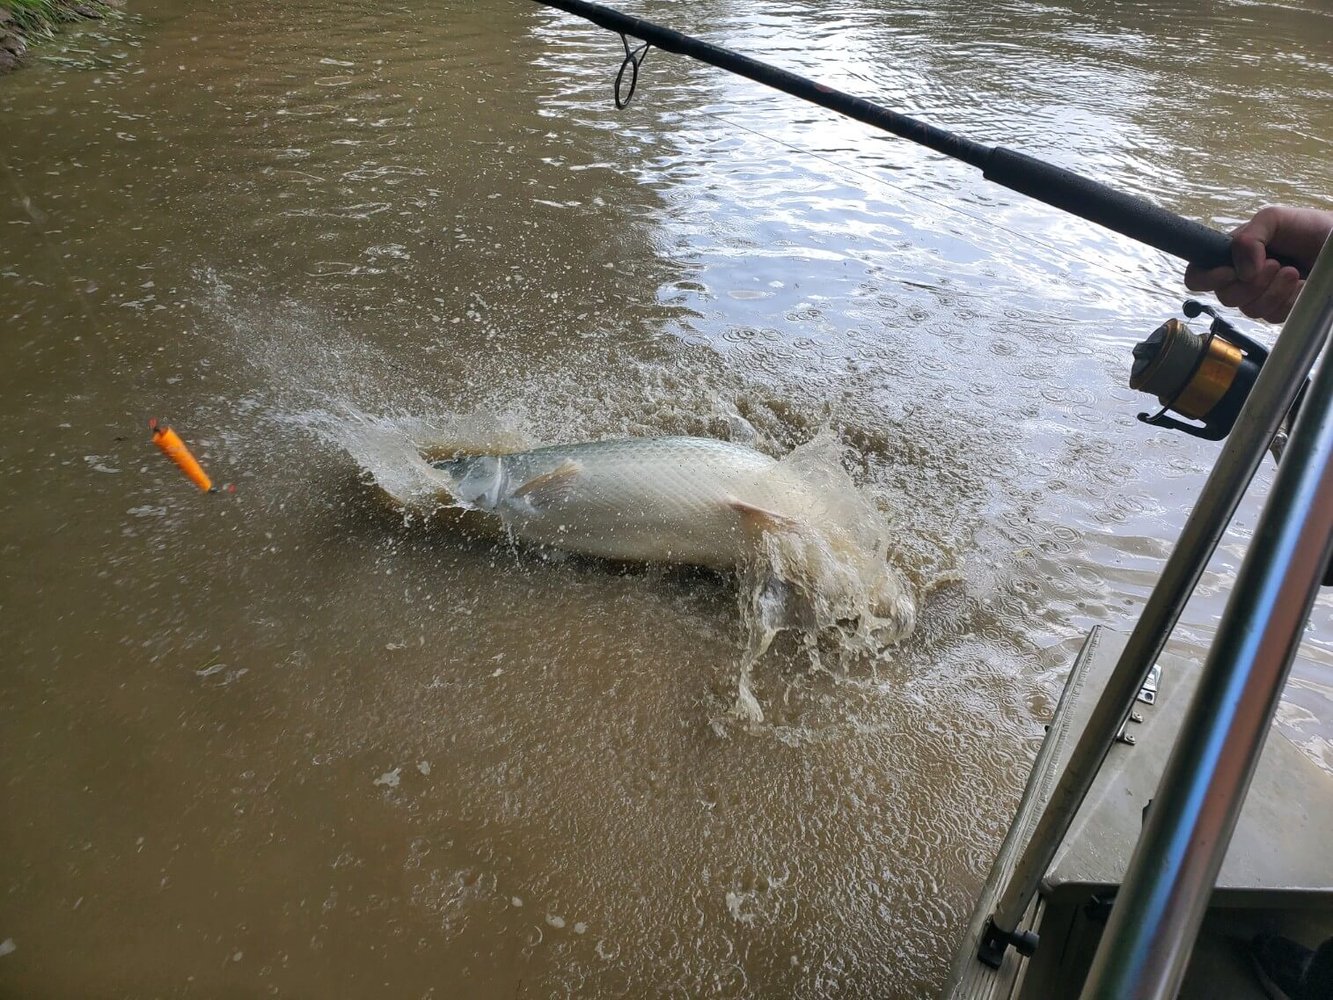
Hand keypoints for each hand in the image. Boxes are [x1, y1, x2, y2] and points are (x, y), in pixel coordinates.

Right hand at [1184, 206, 1332, 322]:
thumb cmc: (1309, 228)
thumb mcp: (1274, 218)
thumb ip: (1248, 238)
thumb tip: (1241, 271)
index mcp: (1231, 256)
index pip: (1198, 275)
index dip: (1206, 279)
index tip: (1229, 273)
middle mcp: (1240, 278)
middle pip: (1224, 296)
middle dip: (1251, 283)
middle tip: (1275, 264)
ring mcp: (1259, 296)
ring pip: (1249, 309)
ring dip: (1273, 291)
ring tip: (1292, 271)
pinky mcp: (1279, 309)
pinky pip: (1272, 317)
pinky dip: (1288, 300)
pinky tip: (1300, 284)